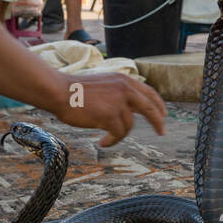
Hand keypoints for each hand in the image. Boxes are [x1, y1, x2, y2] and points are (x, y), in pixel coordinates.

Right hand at [52, 73, 166, 146]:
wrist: (59, 91)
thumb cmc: (74, 90)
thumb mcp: (103, 84)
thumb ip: (117, 92)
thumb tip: (129, 109)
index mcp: (123, 80)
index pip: (148, 92)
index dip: (158, 104)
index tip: (163, 114)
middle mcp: (124, 89)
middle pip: (150, 108)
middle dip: (158, 121)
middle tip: (162, 132)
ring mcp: (118, 102)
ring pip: (128, 126)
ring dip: (118, 135)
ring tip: (106, 139)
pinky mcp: (110, 115)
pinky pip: (118, 134)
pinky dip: (112, 141)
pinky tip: (102, 143)